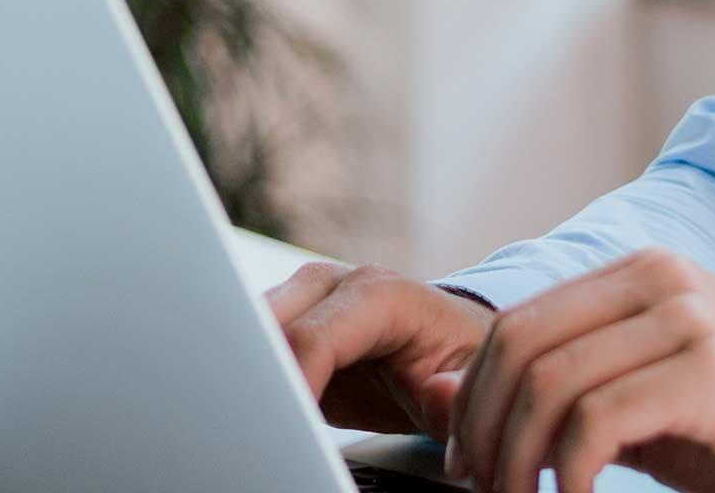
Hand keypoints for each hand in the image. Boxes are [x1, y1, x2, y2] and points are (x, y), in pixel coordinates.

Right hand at [265, 260, 496, 437]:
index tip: (283, 426)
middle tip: (253, 423)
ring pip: (247, 330)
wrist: (446, 348)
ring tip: (246, 417)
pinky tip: (251, 407)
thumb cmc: (459, 361)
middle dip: (253, 372)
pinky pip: (250, 347)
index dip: (292, 383)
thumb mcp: (471, 382)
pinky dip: (246, 375)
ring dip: (243, 371)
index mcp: (380, 295)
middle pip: (266, 324)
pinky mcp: (286, 325)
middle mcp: (333, 286)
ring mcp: (303, 300)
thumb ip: (456, 393)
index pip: (315, 337)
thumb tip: (439, 395)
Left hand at [448, 249, 714, 492]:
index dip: (472, 398)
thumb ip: (551, 396)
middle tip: (483, 490)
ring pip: (550, 383)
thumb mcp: (631, 410)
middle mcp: (660, 278)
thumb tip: (436, 396)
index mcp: (637, 273)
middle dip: (483, 429)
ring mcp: (688, 318)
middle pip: (520, 346)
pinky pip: (598, 420)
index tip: (466, 463)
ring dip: (518, 460)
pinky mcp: (711, 371)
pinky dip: (569, 472)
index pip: (516, 325)